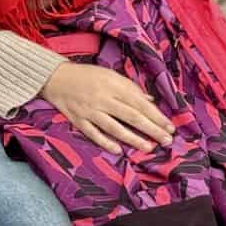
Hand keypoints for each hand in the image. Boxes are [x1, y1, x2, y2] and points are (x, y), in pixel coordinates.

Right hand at [41, 62, 174, 155]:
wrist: (55, 77)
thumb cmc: (86, 75)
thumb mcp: (109, 75)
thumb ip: (130, 87)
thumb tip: (150, 102)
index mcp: (113, 85)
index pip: (139, 103)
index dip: (156, 116)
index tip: (170, 127)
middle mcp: (102, 98)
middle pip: (131, 117)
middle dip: (151, 130)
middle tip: (167, 141)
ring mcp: (89, 110)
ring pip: (114, 127)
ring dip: (133, 139)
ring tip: (149, 147)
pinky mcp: (78, 119)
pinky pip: (93, 133)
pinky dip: (105, 142)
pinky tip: (118, 150)